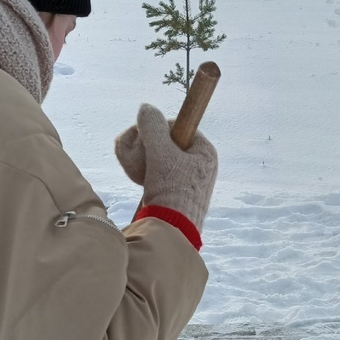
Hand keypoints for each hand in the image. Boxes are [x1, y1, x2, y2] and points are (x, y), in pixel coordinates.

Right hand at [114, 103, 217, 229]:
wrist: (171, 231)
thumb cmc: (171, 190)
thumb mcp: (160, 153)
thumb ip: (152, 127)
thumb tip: (146, 108)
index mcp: (205, 151)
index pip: (177, 126)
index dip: (157, 129)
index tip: (145, 140)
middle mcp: (200, 164)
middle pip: (165, 142)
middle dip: (145, 146)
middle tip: (135, 155)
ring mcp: (188, 180)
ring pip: (158, 157)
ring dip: (141, 158)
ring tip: (133, 169)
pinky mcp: (175, 193)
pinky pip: (157, 173)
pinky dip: (144, 172)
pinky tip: (137, 179)